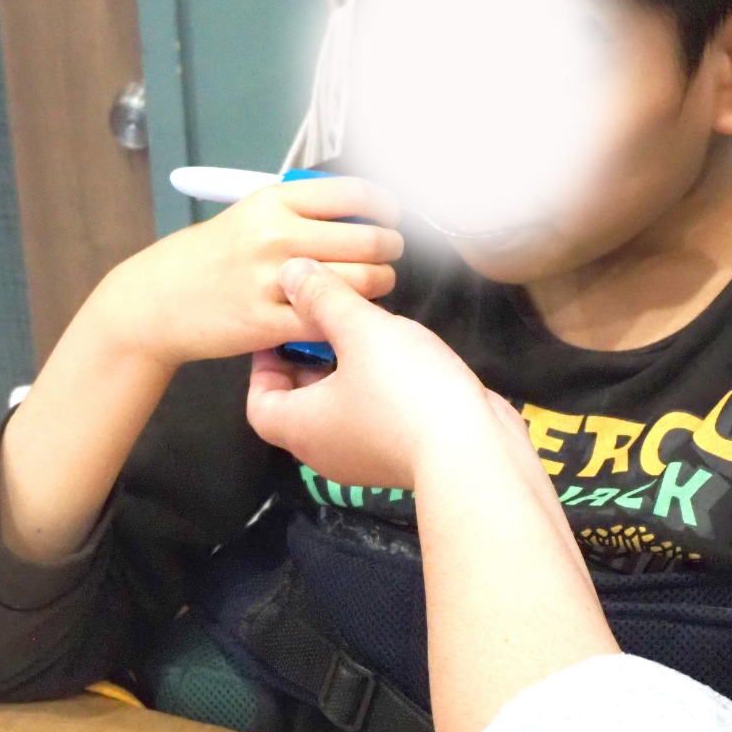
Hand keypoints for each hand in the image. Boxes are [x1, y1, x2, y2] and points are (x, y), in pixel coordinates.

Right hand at [98, 179, 403, 369]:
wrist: (157, 301)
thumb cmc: (207, 259)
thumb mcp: (248, 215)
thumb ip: (299, 213)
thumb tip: (359, 216)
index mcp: (273, 201)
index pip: (353, 194)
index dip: (385, 207)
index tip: (392, 217)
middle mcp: (275, 236)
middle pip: (366, 240)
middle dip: (389, 250)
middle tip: (390, 255)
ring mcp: (271, 281)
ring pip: (358, 282)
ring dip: (379, 284)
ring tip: (376, 284)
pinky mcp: (267, 323)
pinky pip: (328, 321)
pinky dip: (347, 319)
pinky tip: (348, 315)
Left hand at [244, 258, 494, 489]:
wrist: (472, 450)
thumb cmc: (405, 391)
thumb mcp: (361, 330)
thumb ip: (324, 298)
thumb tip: (292, 272)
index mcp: (300, 428)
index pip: (259, 404)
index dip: (263, 367)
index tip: (282, 333)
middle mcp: (324, 451)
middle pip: (298, 405)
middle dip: (307, 362)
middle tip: (323, 324)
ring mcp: (363, 459)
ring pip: (337, 410)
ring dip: (343, 373)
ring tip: (364, 333)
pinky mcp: (398, 457)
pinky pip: (371, 419)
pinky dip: (373, 389)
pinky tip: (399, 358)